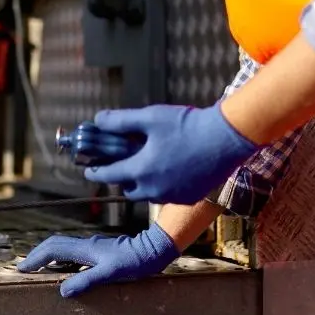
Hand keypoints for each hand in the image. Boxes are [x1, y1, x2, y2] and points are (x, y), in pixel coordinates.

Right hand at [15, 224, 178, 296]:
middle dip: (37, 254)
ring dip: (49, 256)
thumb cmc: (134, 262)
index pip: (53, 249)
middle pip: (55, 244)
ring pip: (64, 247)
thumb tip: (62, 290)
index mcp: (85, 248)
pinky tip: (65, 270)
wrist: (152, 250)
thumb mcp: (110, 273)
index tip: (22, 268)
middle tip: (25, 267)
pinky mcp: (100, 251)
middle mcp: (87, 245)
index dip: (36, 258)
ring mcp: (93, 247)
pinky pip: (74, 253)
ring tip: (39, 269)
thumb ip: (86, 280)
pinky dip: (62, 260)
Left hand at [83, 104, 258, 204]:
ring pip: (149, 193)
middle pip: (128, 188)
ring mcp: (173, 196)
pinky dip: (164, 185)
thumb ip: (120, 121)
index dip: (95, 172)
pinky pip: (168, 195)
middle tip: (124, 164)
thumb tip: (98, 120)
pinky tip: (172, 169)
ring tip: (149, 165)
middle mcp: (153, 190)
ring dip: (144, 182)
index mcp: (140, 171)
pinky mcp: (190, 197)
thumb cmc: (186, 125)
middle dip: (122, 178)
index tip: (89, 170)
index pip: (108, 175)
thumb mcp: (149, 117)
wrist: (226, 138)